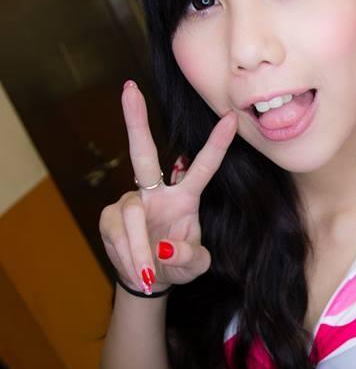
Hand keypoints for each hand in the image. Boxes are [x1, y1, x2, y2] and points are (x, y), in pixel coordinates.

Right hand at [99, 80, 236, 293]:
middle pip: (143, 153)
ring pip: (131, 216)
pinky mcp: (110, 218)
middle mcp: (156, 192)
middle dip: (135, 121)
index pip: (203, 167)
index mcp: (185, 197)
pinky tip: (138, 271)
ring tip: (148, 273)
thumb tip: (166, 248)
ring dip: (139, 250)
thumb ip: (189, 258)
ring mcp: (130, 202)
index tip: (232, 118)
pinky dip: (128, 257)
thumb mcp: (194, 267)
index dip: (217, 144)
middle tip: (129, 88)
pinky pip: (118, 233)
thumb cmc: (177, 264)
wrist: (148, 280)